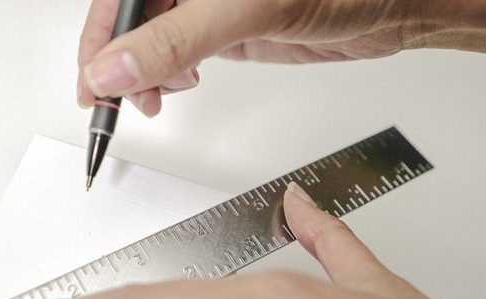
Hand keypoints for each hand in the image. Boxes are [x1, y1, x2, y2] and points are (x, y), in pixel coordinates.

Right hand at [77, 0, 410, 115]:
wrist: (392, 5)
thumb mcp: (248, 8)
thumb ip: (176, 38)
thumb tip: (114, 67)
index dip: (98, 38)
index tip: (92, 83)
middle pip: (128, 17)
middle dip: (119, 62)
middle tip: (115, 102)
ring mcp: (205, 2)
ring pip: (149, 38)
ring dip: (142, 73)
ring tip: (156, 97)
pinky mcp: (222, 26)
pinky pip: (176, 50)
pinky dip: (168, 75)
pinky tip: (179, 85)